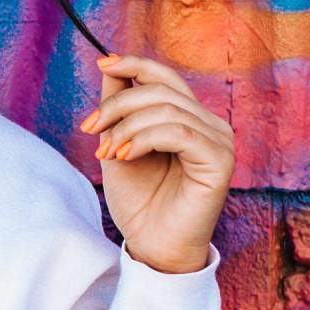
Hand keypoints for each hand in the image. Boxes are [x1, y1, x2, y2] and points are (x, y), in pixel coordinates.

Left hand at [78, 53, 232, 274]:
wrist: (152, 246)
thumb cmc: (139, 201)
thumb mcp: (119, 144)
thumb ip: (119, 108)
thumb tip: (110, 65)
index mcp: (190, 118)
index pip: (165, 77)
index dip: (134, 64)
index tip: (102, 63)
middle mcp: (210, 125)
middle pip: (161, 90)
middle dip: (118, 105)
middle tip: (90, 128)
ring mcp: (219, 141)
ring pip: (167, 110)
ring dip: (126, 127)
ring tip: (105, 153)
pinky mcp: (220, 161)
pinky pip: (179, 132)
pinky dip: (144, 139)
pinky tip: (123, 156)